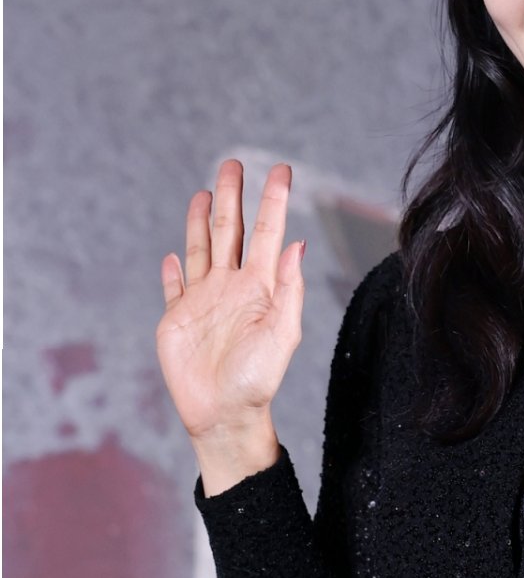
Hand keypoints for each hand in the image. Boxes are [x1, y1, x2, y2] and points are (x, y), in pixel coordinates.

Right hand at [157, 157, 304, 444]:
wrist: (224, 413)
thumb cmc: (258, 380)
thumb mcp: (282, 334)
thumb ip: (289, 290)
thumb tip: (297, 245)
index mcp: (261, 287)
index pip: (269, 233)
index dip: (274, 201)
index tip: (281, 170)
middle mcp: (232, 287)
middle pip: (231, 231)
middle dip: (233, 197)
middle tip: (233, 163)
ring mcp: (203, 301)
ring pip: (202, 249)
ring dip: (203, 221)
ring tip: (206, 192)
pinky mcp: (177, 318)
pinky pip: (174, 287)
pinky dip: (172, 271)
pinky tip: (172, 255)